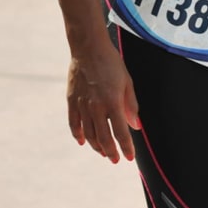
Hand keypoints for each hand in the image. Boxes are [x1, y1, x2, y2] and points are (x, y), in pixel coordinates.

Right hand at [66, 48, 140, 162]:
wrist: (88, 48)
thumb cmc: (111, 63)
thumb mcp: (127, 82)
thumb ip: (131, 105)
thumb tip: (136, 126)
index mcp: (113, 102)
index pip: (121, 132)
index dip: (126, 148)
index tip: (129, 157)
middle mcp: (96, 107)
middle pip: (104, 138)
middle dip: (111, 152)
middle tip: (116, 160)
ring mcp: (82, 105)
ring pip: (88, 134)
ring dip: (96, 146)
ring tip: (103, 152)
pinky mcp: (72, 101)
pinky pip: (74, 123)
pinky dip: (78, 135)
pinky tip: (83, 142)